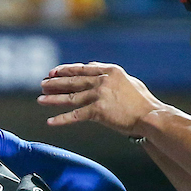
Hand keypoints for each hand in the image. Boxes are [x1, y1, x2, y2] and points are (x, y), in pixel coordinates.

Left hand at [38, 62, 162, 134]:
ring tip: (40, 99)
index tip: (53, 72)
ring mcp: (100, 94)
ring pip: (70, 97)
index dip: (66, 70)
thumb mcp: (128, 81)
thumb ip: (110, 75)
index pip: (83, 68)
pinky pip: (75, 115)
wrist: (150, 117)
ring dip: (53, 98)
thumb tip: (95, 68)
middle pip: (73, 81)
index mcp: (111, 70)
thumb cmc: (142, 102)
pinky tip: (50, 122)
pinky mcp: (98, 110)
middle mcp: (103, 80)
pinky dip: (61, 119)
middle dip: (56, 82)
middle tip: (42, 84)